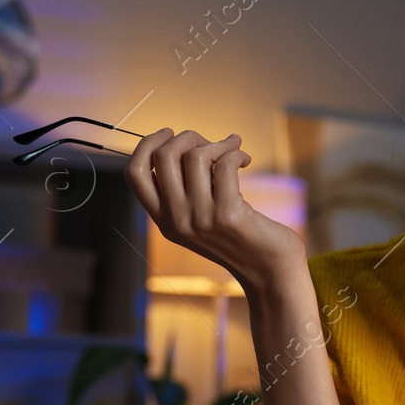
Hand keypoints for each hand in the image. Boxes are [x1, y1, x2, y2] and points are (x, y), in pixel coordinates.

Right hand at [124, 128, 305, 289]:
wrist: (270, 270)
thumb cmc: (239, 237)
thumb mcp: (201, 217)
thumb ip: (186, 188)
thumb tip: (188, 140)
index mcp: (163, 220)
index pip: (135, 174)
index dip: (147, 145)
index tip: (169, 133)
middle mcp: (176, 220)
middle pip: (163, 157)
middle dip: (188, 137)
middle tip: (210, 142)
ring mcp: (200, 218)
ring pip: (195, 155)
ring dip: (218, 143)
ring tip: (234, 149)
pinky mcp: (228, 214)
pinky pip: (225, 164)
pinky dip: (235, 152)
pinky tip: (245, 159)